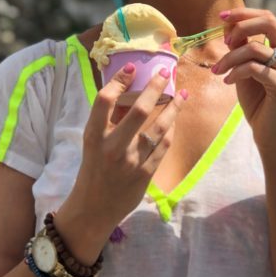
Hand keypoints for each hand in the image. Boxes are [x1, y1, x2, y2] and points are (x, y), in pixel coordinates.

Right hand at [64, 65, 186, 233]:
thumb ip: (110, 122)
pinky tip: (175, 120)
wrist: (94, 208)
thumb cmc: (93, 170)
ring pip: (159, 127)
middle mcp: (112, 147)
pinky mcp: (145, 174)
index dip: (119, 81)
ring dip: (174, 107)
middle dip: (155, 87)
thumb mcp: (93, 144)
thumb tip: (131, 92)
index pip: (105, 100)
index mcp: (94, 136)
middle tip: (165, 72)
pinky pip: (164, 146)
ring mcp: (131, 162)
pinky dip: (171, 130)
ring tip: (182, 93)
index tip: (132, 68)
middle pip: (139, 110)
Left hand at [213, 8, 275, 155]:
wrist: (271, 136)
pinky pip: (252, 68)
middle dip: (240, 27)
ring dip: (230, 58)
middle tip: (223, 43)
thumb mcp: (247, 68)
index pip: (269, 18)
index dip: (245, 14)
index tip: (222, 17)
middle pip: (268, 22)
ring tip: (218, 71)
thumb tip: (230, 25)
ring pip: (254, 47)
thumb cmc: (260, 103)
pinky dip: (235, 72)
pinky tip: (228, 82)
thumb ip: (242, 47)